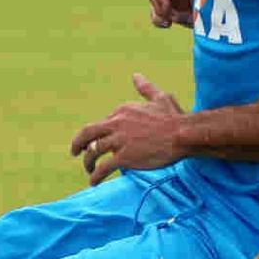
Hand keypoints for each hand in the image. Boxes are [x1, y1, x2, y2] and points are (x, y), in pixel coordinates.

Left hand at [70, 73, 186, 185]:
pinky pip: (103, 168)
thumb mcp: (160, 97)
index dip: (101, 134)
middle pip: (88, 133)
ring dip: (88, 162)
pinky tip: (93, 182)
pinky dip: (95, 176)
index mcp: (123, 110)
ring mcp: (119, 141)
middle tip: (75, 152)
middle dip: (78, 143)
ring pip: (94, 151)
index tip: (100, 142)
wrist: (183, 135)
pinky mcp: (124, 157)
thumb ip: (145, 88)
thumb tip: (136, 76)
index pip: (104, 123)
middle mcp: (117, 123)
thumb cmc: (175, 118)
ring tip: (89, 170)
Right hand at [146, 0, 206, 28]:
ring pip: (153, 4)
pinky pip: (155, 14)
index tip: (168, 9)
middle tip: (172, 17)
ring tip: (172, 21)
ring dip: (159, 14)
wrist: (221, 10)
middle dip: (160, 6)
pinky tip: (168, 24)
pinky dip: (158, 21)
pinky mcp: (167, 7)